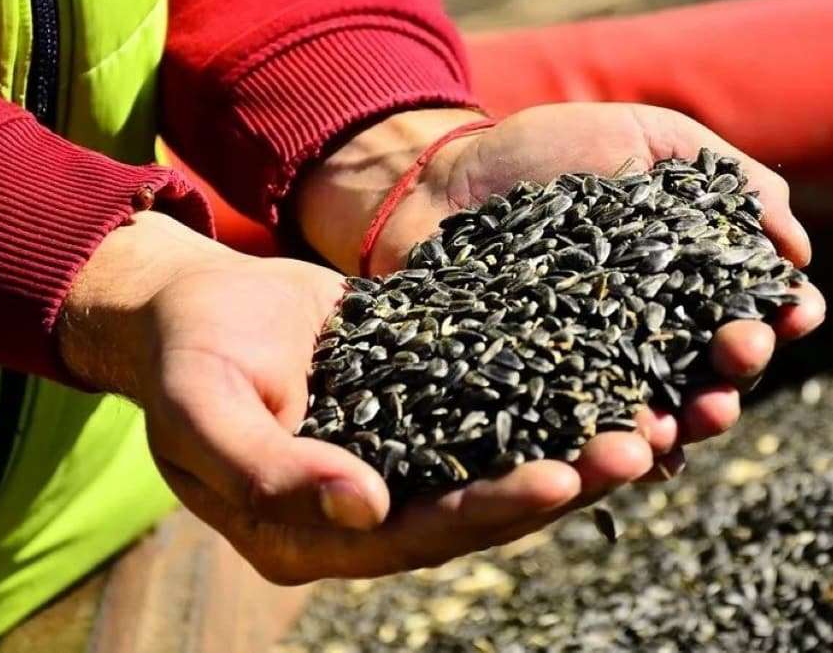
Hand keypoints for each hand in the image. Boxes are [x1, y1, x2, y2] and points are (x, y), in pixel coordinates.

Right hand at [59, 212, 650, 579]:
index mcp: (313, 530)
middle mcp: (369, 504)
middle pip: (480, 505)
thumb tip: (365, 509)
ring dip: (572, 440)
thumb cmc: (183, 354)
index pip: (421, 532)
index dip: (494, 510)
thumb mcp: (202, 408)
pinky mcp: (422, 398)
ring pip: (500, 457)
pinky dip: (548, 390)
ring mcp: (401, 452)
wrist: (189, 300)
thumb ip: (269, 469)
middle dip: (562, 480)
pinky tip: (607, 366)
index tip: (564, 480)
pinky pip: (493, 401)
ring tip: (650, 415)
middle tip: (638, 448)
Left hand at [299, 103, 824, 471]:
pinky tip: (637, 448)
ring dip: (690, 419)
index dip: (783, 313)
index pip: (751, 305)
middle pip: (715, 368)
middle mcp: (653, 332)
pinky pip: (587, 430)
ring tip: (695, 415)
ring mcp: (599, 369)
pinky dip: (616, 442)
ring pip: (662, 410)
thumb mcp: (645, 137)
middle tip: (742, 354)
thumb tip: (797, 246)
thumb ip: (724, 176)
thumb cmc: (549, 149)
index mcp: (687, 277)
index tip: (797, 311)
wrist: (443, 177)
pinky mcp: (544, 396)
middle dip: (741, 366)